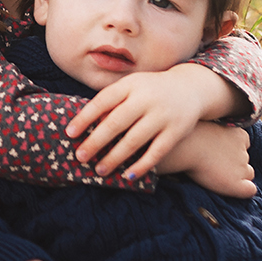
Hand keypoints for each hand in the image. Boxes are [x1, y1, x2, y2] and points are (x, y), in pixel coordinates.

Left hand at [66, 66, 237, 178]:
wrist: (192, 88)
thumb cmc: (150, 91)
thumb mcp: (132, 87)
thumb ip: (112, 101)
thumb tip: (85, 125)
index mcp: (131, 85)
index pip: (103, 100)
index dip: (84, 117)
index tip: (69, 133)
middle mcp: (147, 98)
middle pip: (116, 122)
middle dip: (95, 142)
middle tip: (80, 157)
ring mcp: (163, 114)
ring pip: (134, 140)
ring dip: (114, 157)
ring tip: (99, 170)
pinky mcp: (176, 131)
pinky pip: (156, 152)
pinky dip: (142, 165)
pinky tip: (128, 175)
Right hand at [156, 122, 256, 197]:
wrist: (187, 146)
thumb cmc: (190, 137)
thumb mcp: (209, 129)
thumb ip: (218, 137)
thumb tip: (214, 147)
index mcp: (240, 135)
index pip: (244, 146)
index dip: (232, 153)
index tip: (219, 154)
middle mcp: (244, 151)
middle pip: (245, 162)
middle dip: (234, 165)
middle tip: (214, 165)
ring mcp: (242, 167)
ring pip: (247, 175)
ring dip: (235, 176)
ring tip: (214, 174)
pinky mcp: (237, 182)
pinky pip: (250, 190)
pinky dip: (243, 190)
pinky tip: (230, 188)